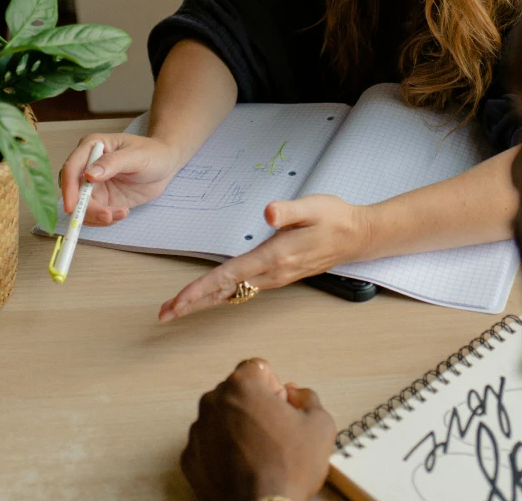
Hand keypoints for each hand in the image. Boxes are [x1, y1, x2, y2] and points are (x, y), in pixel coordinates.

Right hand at [59, 133, 183, 224]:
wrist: (165, 165)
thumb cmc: (152, 153)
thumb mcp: (136, 156)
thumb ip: (113, 163)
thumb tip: (89, 174)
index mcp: (92, 147)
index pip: (72, 168)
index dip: (69, 188)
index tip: (72, 206)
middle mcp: (88, 166)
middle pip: (74, 192)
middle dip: (86, 208)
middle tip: (107, 216)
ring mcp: (93, 184)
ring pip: (82, 207)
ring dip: (97, 216)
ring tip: (122, 213)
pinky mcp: (102, 199)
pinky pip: (95, 214)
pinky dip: (105, 219)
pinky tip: (122, 212)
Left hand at [159, 195, 367, 321]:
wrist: (357, 237)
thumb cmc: (334, 218)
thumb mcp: (313, 206)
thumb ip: (288, 210)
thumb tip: (268, 214)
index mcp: (275, 257)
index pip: (229, 276)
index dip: (201, 288)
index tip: (178, 301)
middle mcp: (272, 273)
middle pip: (225, 291)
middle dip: (193, 303)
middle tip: (164, 315)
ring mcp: (275, 277)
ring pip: (232, 293)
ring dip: (204, 300)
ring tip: (178, 308)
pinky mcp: (277, 275)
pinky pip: (243, 289)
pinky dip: (221, 294)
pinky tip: (210, 296)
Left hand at [181, 358, 335, 500]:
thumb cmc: (288, 468)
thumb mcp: (320, 425)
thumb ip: (309, 398)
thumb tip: (296, 394)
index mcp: (242, 385)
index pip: (257, 367)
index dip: (274, 386)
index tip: (281, 407)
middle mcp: (213, 401)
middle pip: (237, 391)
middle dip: (255, 405)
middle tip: (274, 432)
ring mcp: (198, 430)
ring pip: (220, 418)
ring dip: (237, 428)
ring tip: (258, 454)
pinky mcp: (190, 459)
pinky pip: (207, 445)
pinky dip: (221, 451)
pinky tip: (242, 467)